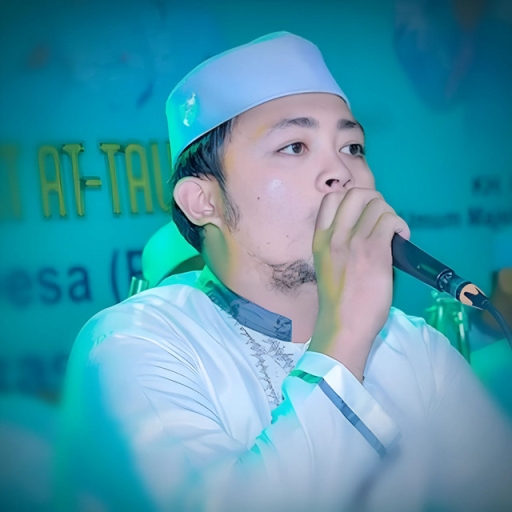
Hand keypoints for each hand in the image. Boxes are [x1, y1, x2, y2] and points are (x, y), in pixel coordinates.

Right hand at [310, 188, 409, 381]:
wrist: (343, 325)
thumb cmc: (338, 300)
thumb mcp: (327, 264)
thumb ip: (339, 243)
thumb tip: (365, 228)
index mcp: (320, 239)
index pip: (331, 198)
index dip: (352, 198)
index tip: (363, 214)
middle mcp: (334, 236)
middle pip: (356, 193)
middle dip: (375, 201)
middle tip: (381, 220)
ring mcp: (354, 242)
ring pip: (377, 204)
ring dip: (390, 214)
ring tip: (393, 233)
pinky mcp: (374, 252)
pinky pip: (391, 221)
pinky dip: (400, 225)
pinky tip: (402, 238)